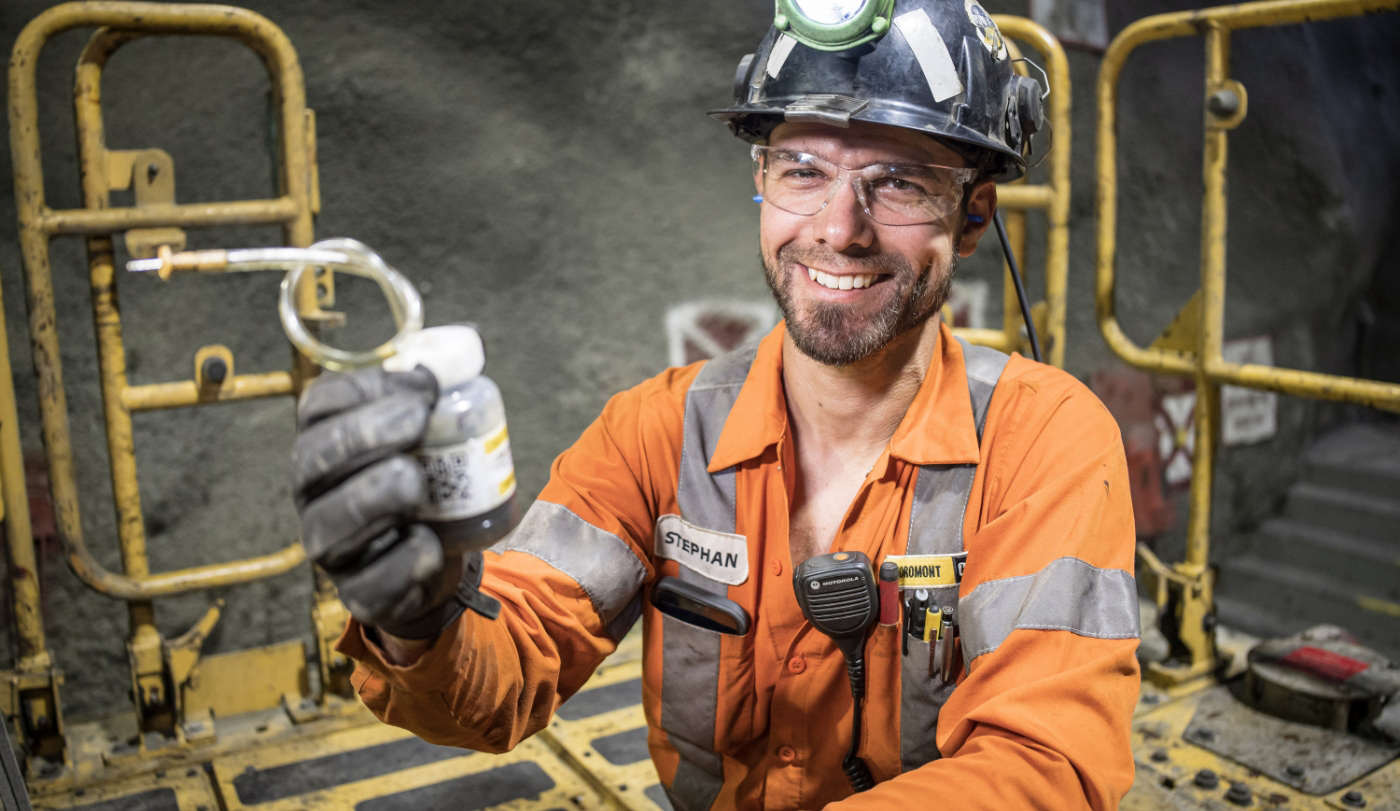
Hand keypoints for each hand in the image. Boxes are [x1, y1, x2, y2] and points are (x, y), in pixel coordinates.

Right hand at [292, 366, 494, 639]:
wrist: (438, 557)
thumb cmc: (429, 483)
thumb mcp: (434, 435)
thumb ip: (439, 393)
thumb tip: (463, 347)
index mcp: (329, 443)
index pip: (319, 407)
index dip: (363, 391)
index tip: (420, 388)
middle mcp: (316, 493)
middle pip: (311, 459)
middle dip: (362, 435)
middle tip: (416, 422)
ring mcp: (332, 546)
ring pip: (328, 524)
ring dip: (372, 497)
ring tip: (415, 483)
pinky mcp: (359, 592)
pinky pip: (368, 582)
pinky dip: (401, 562)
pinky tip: (428, 543)